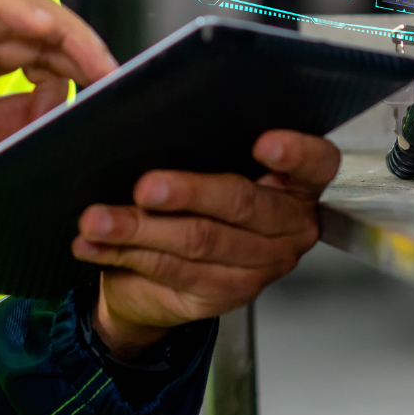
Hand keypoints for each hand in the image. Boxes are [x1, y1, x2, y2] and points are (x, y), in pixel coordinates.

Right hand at [0, 0, 114, 195]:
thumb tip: (38, 114)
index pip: (24, 50)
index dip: (65, 63)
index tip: (96, 93)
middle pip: (31, 24)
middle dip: (80, 47)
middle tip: (115, 80)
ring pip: (14, 6)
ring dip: (65, 31)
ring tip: (99, 63)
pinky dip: (17, 15)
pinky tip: (49, 37)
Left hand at [71, 130, 342, 357]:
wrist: (172, 273)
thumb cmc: (195, 201)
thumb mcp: (208, 166)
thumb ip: (205, 148)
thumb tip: (155, 119)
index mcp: (295, 184)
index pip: (317, 164)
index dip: (295, 153)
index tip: (262, 143)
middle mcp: (287, 227)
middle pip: (243, 203)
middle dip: (189, 192)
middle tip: (146, 187)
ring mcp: (260, 265)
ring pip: (198, 241)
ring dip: (139, 229)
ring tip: (99, 220)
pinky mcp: (224, 295)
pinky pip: (172, 271)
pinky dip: (125, 254)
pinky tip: (96, 244)